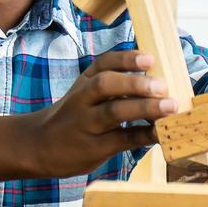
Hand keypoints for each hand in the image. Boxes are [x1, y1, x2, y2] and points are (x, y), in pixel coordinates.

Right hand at [20, 50, 178, 178]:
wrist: (38, 146)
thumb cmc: (72, 116)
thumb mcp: (83, 93)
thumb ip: (112, 85)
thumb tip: (157, 78)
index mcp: (83, 82)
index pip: (103, 63)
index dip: (126, 59)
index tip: (149, 58)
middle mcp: (82, 100)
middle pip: (105, 85)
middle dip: (134, 83)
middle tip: (162, 85)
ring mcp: (87, 124)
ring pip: (114, 112)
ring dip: (144, 108)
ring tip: (169, 107)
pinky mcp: (94, 148)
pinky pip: (122, 139)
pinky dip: (144, 135)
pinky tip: (161, 132)